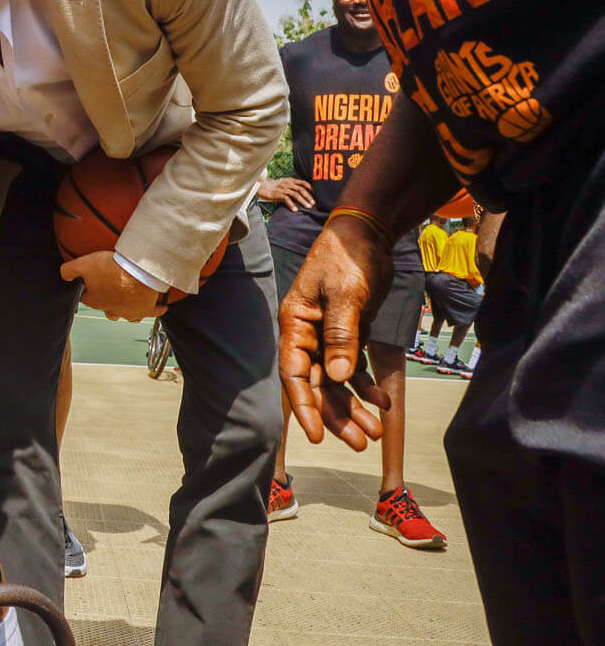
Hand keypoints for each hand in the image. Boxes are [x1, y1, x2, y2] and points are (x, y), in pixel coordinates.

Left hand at [60, 250, 165, 321]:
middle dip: (105, 301)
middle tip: (109, 290)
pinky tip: (160, 308)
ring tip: (127, 301)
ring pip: (126, 315)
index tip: (89, 282)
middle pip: (106, 308)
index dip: (86, 289)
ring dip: (126, 309)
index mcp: (96, 300)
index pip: (86, 298)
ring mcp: (129, 311)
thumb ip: (69, 270)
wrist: (139, 272)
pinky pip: (152, 312)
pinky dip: (156, 310)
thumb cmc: (113, 269)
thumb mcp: (84, 264)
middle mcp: (112, 309)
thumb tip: (63, 275)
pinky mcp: (146, 308)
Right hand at [258, 177, 315, 211]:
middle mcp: (288, 184)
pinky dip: (291, 204)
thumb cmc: (274, 186)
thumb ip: (292, 185)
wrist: (261, 186)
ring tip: (308, 207)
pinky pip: (286, 199)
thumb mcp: (284, 183)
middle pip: (301, 189)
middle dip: (308, 196)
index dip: (310, 188)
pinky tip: (295, 210)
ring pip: (295, 194)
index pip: (303, 182)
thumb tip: (302, 192)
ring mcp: (283, 189)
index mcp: (290, 180)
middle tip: (313, 203)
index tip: (316, 194)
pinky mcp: (277, 194)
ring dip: (303, 201)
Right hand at [279, 216, 393, 450]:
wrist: (368, 233)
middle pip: (318, 385)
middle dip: (337, 415)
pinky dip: (366, 385)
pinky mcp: (348, 333)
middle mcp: (307, 335)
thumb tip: (338, 376)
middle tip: (360, 443)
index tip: (316, 436)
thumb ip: (341, 334)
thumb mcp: (345, 294)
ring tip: (374, 432)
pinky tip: (382, 402)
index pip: (294, 374)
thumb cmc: (347, 258)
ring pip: (337, 381)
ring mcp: (328, 336)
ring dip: (353, 406)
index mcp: (295, 324)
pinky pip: (354, 367)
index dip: (303, 406)